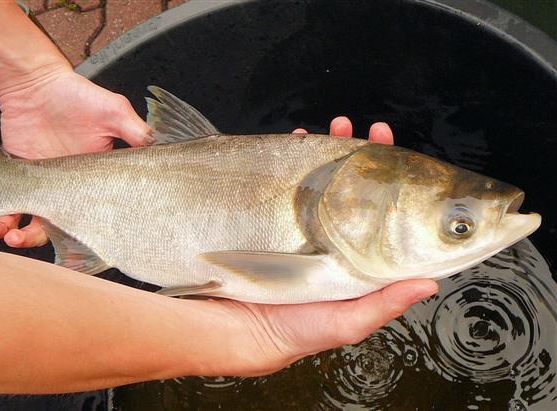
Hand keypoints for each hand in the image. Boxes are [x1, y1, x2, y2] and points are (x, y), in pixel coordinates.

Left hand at [0, 69, 151, 246]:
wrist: (35, 84)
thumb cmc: (78, 97)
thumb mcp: (114, 112)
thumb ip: (136, 132)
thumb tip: (160, 149)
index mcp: (97, 178)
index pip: (99, 213)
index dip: (92, 231)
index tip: (89, 242)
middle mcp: (71, 188)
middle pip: (65, 226)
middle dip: (52, 240)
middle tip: (42, 242)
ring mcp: (44, 186)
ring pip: (35, 223)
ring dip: (23, 237)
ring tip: (11, 237)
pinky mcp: (20, 179)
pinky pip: (11, 207)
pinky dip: (2, 220)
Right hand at [194, 119, 433, 376]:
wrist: (238, 327)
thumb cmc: (296, 328)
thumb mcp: (345, 322)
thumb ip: (383, 304)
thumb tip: (429, 282)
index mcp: (357, 258)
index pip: (384, 212)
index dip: (396, 182)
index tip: (400, 154)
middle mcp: (332, 236)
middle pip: (355, 187)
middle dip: (362, 155)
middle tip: (368, 128)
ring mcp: (301, 224)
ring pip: (322, 177)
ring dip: (329, 149)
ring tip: (334, 124)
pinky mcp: (273, 217)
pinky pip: (285, 179)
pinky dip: (290, 157)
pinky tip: (296, 139)